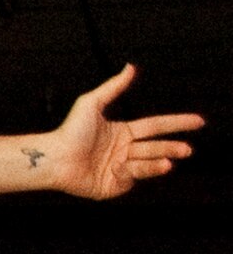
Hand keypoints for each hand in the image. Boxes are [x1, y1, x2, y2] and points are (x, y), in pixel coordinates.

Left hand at [48, 64, 201, 199]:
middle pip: (155, 147)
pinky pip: (129, 179)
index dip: (177, 124)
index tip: (198, 121)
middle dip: (173, 148)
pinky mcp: (112, 187)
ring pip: (145, 165)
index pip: (156, 126)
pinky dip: (127, 174)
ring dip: (157, 163)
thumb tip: (131, 67)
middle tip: (188, 150)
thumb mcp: (92, 103)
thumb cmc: (69, 131)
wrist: (55, 158)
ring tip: (168, 163)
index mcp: (123, 132)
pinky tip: (117, 169)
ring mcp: (119, 169)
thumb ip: (114, 87)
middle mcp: (123, 150)